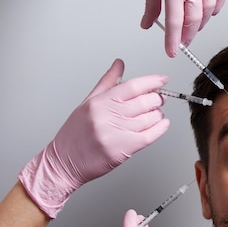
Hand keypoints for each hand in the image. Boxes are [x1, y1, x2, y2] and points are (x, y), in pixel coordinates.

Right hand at [18, 59, 169, 217]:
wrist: (65, 162)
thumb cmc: (75, 134)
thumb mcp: (88, 103)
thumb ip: (107, 83)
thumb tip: (119, 64)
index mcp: (100, 102)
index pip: (132, 86)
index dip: (151, 81)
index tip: (161, 79)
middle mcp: (108, 115)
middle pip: (144, 101)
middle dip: (157, 99)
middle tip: (159, 99)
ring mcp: (116, 132)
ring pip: (149, 118)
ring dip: (158, 114)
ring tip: (156, 114)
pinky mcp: (124, 148)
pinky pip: (149, 135)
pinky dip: (160, 129)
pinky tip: (162, 124)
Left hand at [140, 0, 227, 55]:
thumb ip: (151, 4)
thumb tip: (148, 23)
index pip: (174, 22)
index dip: (173, 41)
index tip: (172, 52)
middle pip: (193, 19)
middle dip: (188, 35)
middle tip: (182, 42)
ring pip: (208, 8)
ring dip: (201, 23)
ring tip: (194, 28)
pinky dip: (218, 5)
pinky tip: (212, 12)